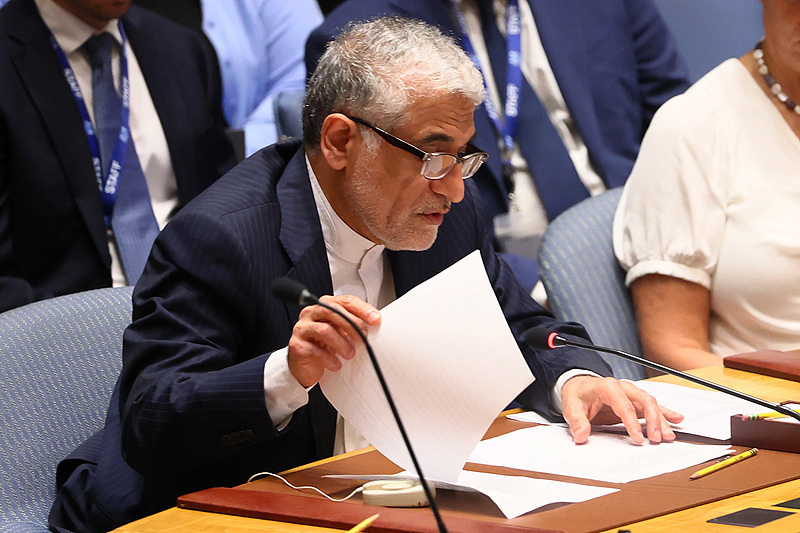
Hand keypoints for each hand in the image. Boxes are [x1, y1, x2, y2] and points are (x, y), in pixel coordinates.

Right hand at [287, 294, 380, 387]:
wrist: (305, 366)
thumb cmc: (324, 345)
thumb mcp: (341, 332)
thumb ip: (353, 324)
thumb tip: (374, 322)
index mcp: (323, 305)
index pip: (345, 301)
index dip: (362, 309)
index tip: (375, 319)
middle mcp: (311, 313)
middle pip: (334, 311)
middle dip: (352, 325)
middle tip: (363, 338)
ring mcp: (301, 328)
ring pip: (325, 330)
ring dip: (342, 344)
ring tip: (350, 354)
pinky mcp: (296, 345)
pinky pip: (315, 350)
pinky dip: (330, 359)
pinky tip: (336, 364)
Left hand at [560, 376, 683, 443]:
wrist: (579, 386)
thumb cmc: (577, 395)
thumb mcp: (571, 406)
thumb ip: (577, 421)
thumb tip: (581, 436)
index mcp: (608, 387)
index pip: (624, 405)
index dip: (632, 422)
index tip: (638, 438)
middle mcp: (623, 388)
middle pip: (644, 401)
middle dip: (653, 420)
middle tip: (656, 439)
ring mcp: (631, 393)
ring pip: (651, 404)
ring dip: (661, 420)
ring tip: (669, 435)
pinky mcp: (634, 400)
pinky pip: (652, 405)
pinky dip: (665, 412)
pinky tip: (677, 418)